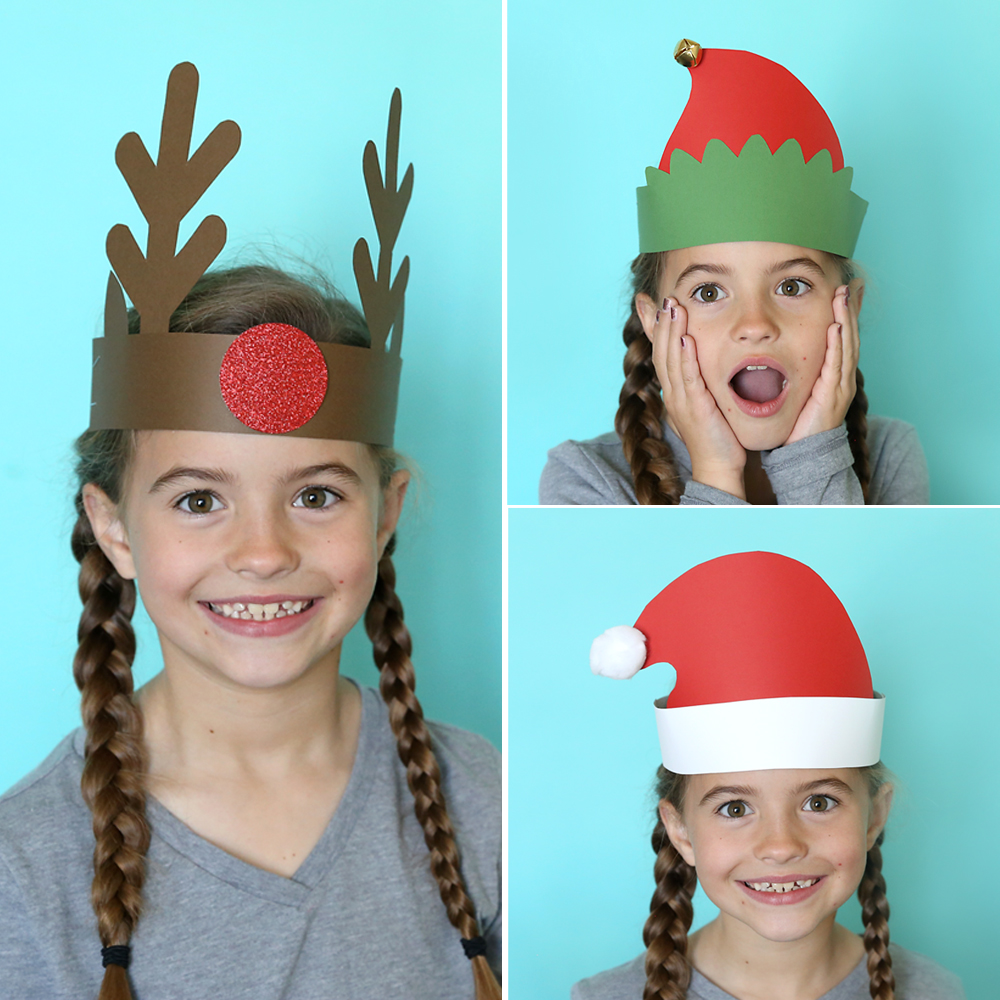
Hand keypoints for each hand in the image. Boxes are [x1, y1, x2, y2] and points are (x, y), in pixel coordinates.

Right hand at [651, 297, 746, 497]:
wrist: (719, 466)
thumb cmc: (717, 437)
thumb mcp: (706, 403)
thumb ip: (702, 383)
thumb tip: (703, 365)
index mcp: (674, 392)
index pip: (661, 353)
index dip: (655, 328)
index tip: (651, 304)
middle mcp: (673, 394)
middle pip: (660, 352)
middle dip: (660, 323)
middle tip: (661, 297)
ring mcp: (681, 401)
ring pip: (670, 360)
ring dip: (670, 332)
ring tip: (672, 307)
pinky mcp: (695, 407)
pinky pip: (687, 377)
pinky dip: (684, 357)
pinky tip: (685, 338)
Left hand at [784, 285, 857, 444]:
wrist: (803, 453)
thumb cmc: (798, 424)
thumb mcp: (800, 390)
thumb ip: (797, 371)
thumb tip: (781, 354)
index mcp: (834, 376)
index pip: (843, 339)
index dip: (844, 315)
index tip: (844, 290)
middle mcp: (841, 379)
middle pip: (850, 337)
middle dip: (849, 310)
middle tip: (849, 285)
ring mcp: (839, 387)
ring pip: (846, 347)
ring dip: (845, 320)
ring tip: (843, 296)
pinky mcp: (832, 396)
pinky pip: (836, 366)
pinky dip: (837, 345)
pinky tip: (836, 328)